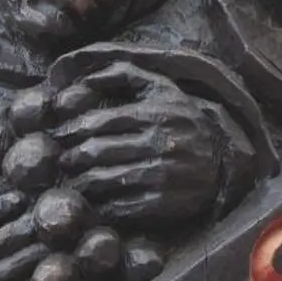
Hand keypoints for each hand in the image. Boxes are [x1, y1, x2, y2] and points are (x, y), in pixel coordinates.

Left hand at [51, 61, 227, 229]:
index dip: (72, 129)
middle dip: (71, 157)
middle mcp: (160, 143)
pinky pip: (119, 206)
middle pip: (97, 151)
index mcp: (155, 113)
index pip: (99, 121)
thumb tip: (82, 78)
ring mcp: (162, 175)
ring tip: (72, 180)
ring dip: (80, 182)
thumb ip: (123, 74)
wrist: (221, 159)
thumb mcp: (160, 87)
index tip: (60, 135)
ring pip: (103, 180)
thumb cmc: (181, 118)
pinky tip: (93, 200)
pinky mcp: (163, 204)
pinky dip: (99, 205)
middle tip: (61, 160)